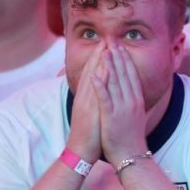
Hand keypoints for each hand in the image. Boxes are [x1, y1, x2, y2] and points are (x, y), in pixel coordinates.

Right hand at [66, 43, 103, 162]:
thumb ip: (95, 99)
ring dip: (99, 62)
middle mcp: (85, 97)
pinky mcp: (90, 111)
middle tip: (107, 38)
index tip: (106, 44)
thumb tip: (101, 90)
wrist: (81, 151)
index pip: (92, 73)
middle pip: (91, 71)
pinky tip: (105, 69)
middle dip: (99, 54)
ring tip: (106, 46)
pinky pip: (96, 93)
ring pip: (92, 78)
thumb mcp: (92, 112)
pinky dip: (100, 80)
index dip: (98, 58)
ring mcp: (86, 103)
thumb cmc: (89, 133)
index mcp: (86, 97)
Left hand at [91, 45, 147, 160]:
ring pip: (115, 82)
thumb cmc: (131, 137)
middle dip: (118, 56)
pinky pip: (105, 99)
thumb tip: (132, 92)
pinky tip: (95, 74)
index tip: (121, 47)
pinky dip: (100, 86)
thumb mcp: (136, 115)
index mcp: (137, 100)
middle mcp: (131, 101)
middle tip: (113, 41)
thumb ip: (133, 102)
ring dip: (110, 65)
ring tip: (105, 50)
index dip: (126, 59)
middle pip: (124, 74)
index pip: (131, 75)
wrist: (131, 156)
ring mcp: (122, 108)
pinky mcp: (111, 117)